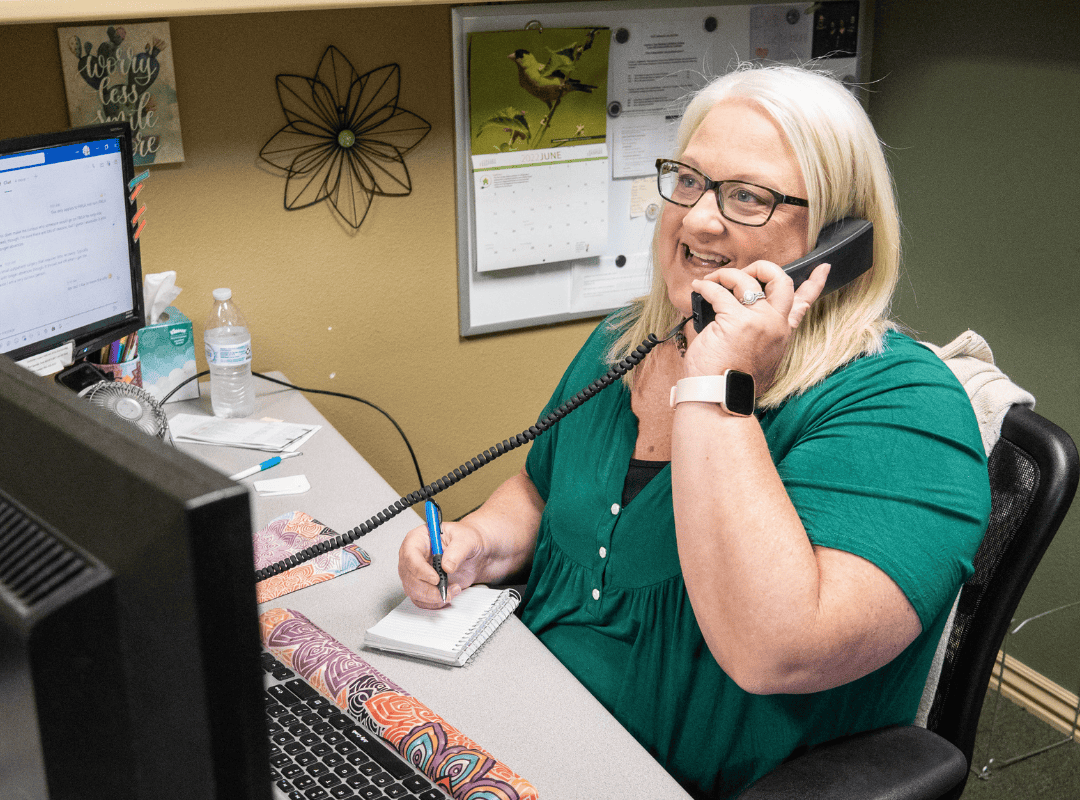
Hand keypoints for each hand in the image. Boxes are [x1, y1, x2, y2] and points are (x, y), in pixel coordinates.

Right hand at [398, 519, 486, 608]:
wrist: (472, 553)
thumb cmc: (465, 540)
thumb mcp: (465, 539)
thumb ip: (457, 551)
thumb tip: (446, 566)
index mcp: (418, 539)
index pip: (410, 555)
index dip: (420, 570)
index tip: (436, 579)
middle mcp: (413, 557)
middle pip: (408, 577)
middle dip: (427, 589)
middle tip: (445, 591)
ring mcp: (415, 573)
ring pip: (413, 591)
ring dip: (432, 597)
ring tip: (453, 590)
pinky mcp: (422, 586)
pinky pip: (421, 600)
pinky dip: (434, 602)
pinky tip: (449, 595)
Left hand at [684, 260, 830, 389]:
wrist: (720, 398)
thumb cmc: (730, 381)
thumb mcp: (757, 358)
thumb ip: (758, 336)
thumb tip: (735, 316)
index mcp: (781, 333)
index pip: (804, 303)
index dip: (815, 283)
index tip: (822, 268)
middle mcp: (774, 324)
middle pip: (780, 280)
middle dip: (762, 267)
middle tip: (742, 271)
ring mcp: (757, 321)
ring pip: (745, 280)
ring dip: (725, 275)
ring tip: (711, 282)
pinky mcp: (735, 321)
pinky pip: (718, 291)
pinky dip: (706, 286)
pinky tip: (698, 288)